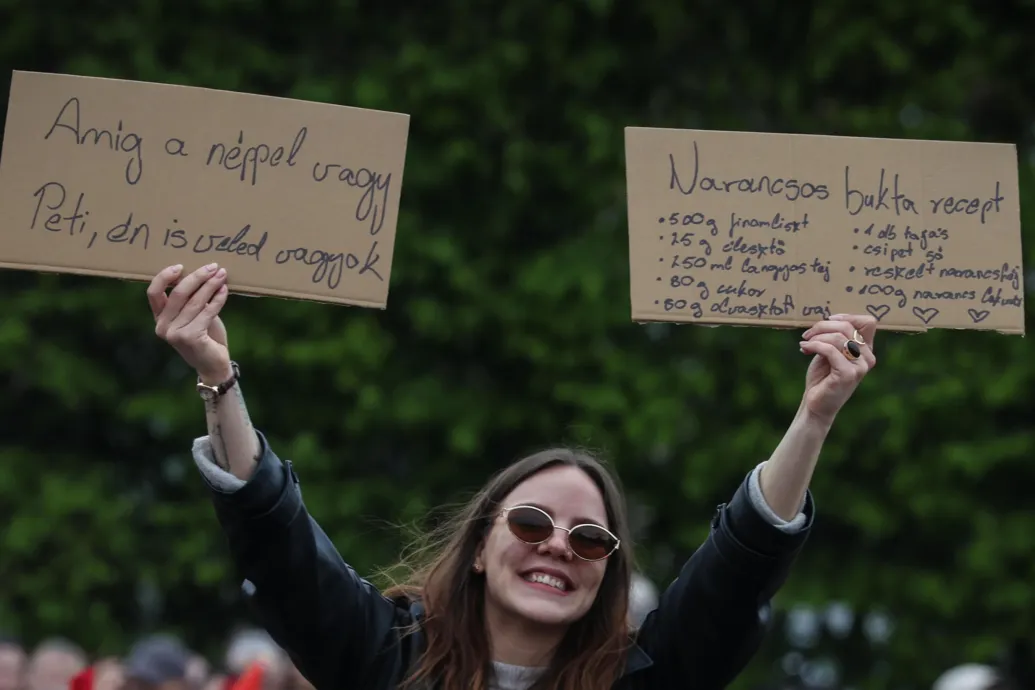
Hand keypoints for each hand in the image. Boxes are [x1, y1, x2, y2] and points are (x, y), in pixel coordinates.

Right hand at [148, 262, 231, 381]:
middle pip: (178, 293)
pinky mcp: (190, 338)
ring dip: (211, 285)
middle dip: (197, 277)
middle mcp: (163, 326)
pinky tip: (225, 290)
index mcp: (159, 318)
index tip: (181, 266)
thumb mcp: (195, 315)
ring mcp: (175, 334)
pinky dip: (217, 299)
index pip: (153, 292)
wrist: (213, 365)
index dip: (165, 277)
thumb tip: (202, 272)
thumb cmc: (205, 336)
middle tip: (213, 267)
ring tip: (222, 275)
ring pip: (195, 301)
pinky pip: (206, 312)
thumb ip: (192, 298)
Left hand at [798, 313, 877, 425]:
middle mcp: (868, 358)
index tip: (828, 320)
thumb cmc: (822, 377)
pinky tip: (804, 349)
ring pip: (838, 337)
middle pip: (848, 326)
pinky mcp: (848, 374)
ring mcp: (860, 367)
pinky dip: (814, 346)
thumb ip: (836, 337)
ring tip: (805, 343)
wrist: (815, 404)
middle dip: (823, 326)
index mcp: (866, 350)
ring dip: (816, 337)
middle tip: (807, 335)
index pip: (868, 322)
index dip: (847, 316)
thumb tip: (830, 319)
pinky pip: (830, 350)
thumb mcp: (830, 352)